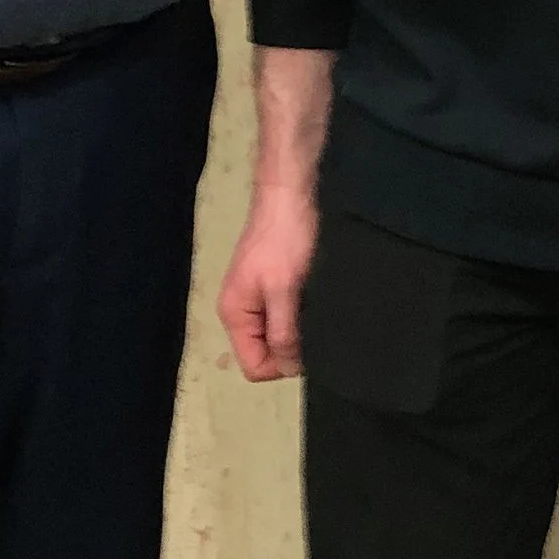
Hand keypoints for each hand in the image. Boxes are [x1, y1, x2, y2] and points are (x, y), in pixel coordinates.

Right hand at [217, 46, 333, 383]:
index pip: (254, 366)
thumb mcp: (283, 289)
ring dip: (304, 329)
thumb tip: (291, 369)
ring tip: (324, 310)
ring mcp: (263, 297)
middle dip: (295, 348)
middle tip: (321, 326)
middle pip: (269, 353)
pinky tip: (324, 299)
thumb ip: (284, 331)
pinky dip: (309, 313)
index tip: (308, 344)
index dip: (283, 364)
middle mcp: (245, 311)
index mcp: (235, 314)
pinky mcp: (282, 284)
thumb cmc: (285, 237)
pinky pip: (294, 315)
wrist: (294, 189)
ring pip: (285, 334)